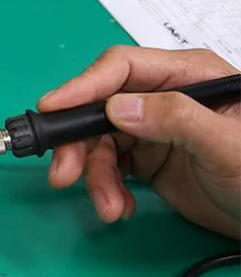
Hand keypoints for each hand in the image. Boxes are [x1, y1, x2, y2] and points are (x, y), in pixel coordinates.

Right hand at [39, 46, 239, 237]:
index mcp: (185, 76)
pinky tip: (119, 208)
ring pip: (99, 142)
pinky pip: (110, 168)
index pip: (121, 69)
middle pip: (100, 107)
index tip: (52, 108)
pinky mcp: (148, 160)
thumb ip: (176, 118)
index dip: (83, 86)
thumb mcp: (227, 144)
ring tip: (108, 207)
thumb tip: (116, 108)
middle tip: (62, 173)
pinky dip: (106, 188)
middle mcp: (162, 97)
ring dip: (94, 175)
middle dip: (78, 142)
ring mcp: (153, 129)